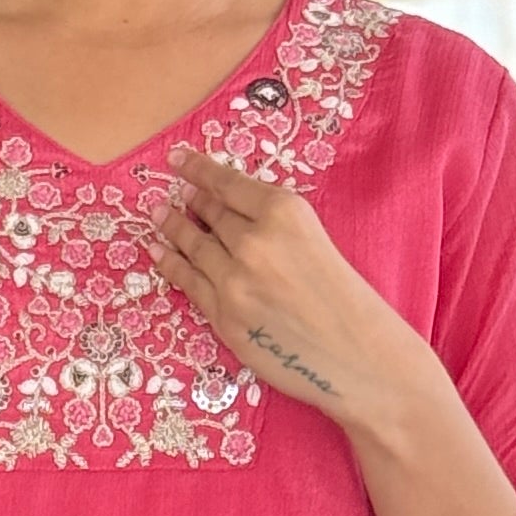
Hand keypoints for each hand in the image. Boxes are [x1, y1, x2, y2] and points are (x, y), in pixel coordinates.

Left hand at [145, 142, 441, 443]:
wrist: (357, 355)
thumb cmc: (348, 300)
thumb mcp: (316, 239)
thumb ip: (277, 225)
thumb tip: (232, 218)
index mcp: (284, 213)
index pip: (227, 184)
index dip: (197, 169)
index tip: (177, 159)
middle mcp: (253, 241)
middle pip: (210, 214)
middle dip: (190, 202)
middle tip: (175, 197)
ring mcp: (234, 281)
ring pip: (193, 246)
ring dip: (172, 228)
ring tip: (158, 217)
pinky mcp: (224, 317)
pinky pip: (189, 283)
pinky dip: (170, 264)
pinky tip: (159, 252)